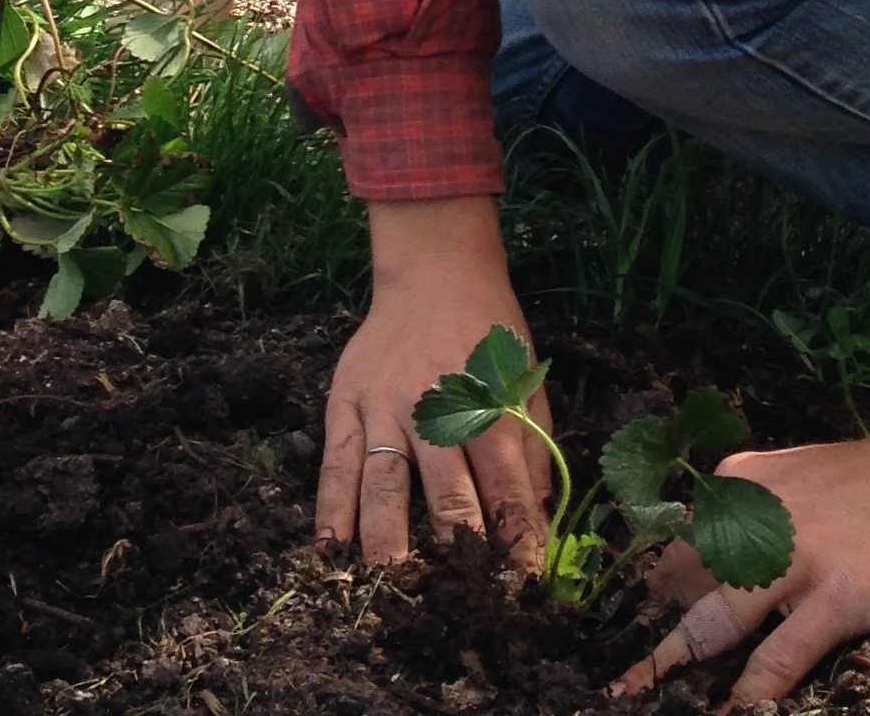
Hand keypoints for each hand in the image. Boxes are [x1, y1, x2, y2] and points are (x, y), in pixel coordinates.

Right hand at [316, 196, 551, 567]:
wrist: (434, 270)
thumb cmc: (488, 330)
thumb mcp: (523, 377)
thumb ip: (532, 445)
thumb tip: (538, 519)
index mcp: (485, 401)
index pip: (505, 482)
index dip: (514, 536)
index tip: (520, 584)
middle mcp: (433, 406)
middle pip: (445, 488)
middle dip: (455, 548)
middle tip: (457, 599)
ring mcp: (384, 405)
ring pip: (385, 481)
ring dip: (389, 537)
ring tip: (392, 585)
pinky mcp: (346, 400)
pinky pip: (336, 460)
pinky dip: (332, 504)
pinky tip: (331, 546)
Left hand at [611, 419, 869, 705]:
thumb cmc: (867, 481)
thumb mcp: (792, 476)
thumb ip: (750, 508)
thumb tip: (704, 556)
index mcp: (741, 485)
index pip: (678, 541)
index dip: (653, 590)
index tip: (631, 626)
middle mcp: (755, 519)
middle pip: (683, 587)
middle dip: (650, 636)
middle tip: (620, 681)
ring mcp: (796, 561)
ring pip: (717, 624)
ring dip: (679, 666)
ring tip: (649, 699)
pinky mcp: (837, 598)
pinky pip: (780, 658)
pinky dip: (751, 692)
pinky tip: (734, 713)